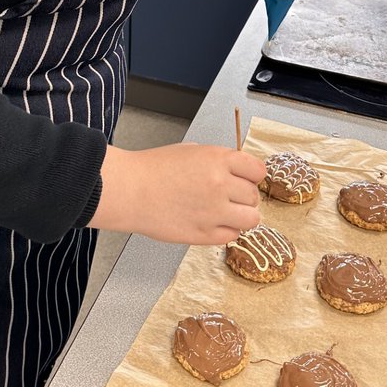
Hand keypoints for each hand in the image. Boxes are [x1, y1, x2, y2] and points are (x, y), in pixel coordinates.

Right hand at [91, 142, 265, 244]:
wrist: (129, 190)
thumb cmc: (153, 169)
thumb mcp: (190, 151)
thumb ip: (217, 161)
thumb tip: (235, 172)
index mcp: (218, 159)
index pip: (258, 170)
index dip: (252, 175)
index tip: (246, 179)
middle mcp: (221, 185)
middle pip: (254, 196)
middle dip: (244, 196)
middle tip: (229, 197)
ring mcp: (214, 212)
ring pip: (251, 219)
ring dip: (242, 216)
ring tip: (226, 213)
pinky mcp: (204, 234)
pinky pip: (232, 236)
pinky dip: (226, 231)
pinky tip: (212, 223)